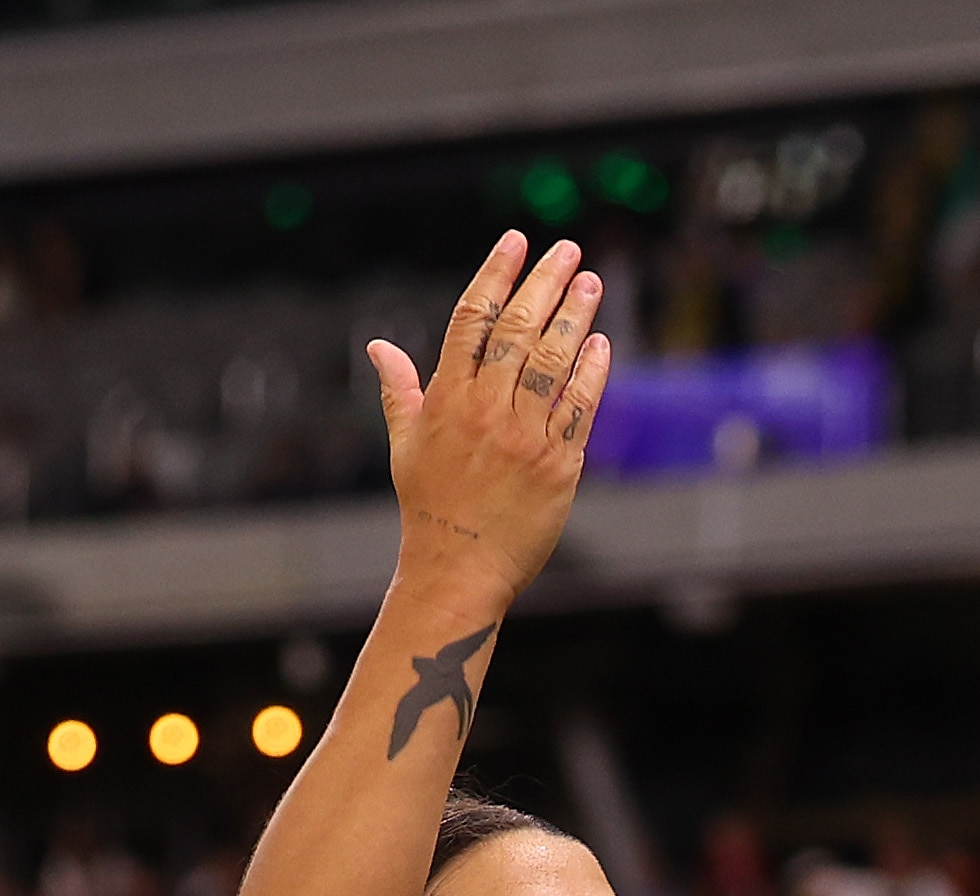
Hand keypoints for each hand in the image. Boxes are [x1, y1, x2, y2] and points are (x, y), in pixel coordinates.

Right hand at [370, 232, 609, 610]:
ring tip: (590, 282)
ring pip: (552, 361)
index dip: (495, 274)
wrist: (458, 571)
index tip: (516, 241)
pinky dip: (592, 372)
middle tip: (566, 250)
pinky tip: (601, 344)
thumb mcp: (404, 445)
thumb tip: (378, 347)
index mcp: (446, 400)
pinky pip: (579, 406)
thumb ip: (399, 390)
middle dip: (544, 283)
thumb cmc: (430, 508)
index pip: (471, 319)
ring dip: (575, 317)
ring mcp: (523, 437)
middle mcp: (484, 411)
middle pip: (517, 329)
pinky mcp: (558, 464)